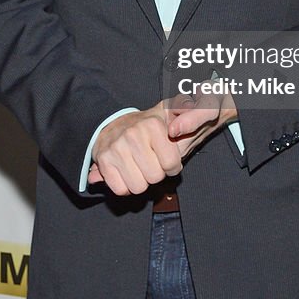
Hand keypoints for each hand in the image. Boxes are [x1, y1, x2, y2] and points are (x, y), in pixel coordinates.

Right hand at [87, 93, 237, 195]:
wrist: (116, 125)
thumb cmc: (152, 124)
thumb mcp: (176, 112)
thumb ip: (195, 109)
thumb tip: (188, 114)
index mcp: (153, 124)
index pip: (171, 165)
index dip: (172, 165)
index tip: (167, 156)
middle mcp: (133, 134)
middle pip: (155, 177)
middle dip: (156, 172)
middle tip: (151, 160)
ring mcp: (116, 147)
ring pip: (138, 186)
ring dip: (141, 180)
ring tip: (139, 165)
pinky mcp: (103, 160)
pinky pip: (120, 189)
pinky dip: (124, 186)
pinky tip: (126, 171)